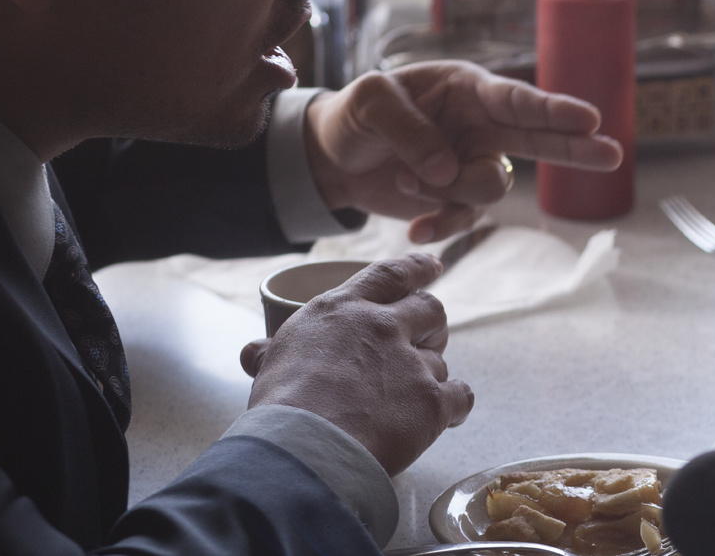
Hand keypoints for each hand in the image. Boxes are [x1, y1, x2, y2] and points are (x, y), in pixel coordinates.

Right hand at [239, 254, 473, 474]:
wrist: (305, 448)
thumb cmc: (280, 408)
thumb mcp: (273, 365)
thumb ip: (273, 352)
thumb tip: (253, 351)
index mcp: (344, 310)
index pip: (390, 274)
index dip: (417, 267)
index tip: (434, 265)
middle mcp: (384, 327)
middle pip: (430, 310)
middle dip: (433, 324)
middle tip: (426, 340)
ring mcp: (412, 364)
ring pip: (439, 361)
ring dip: (430, 376)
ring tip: (409, 399)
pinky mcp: (432, 402)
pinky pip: (461, 396)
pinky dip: (456, 405)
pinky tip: (447, 416)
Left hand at [303, 61, 624, 242]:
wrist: (331, 159)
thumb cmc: (356, 114)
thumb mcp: (370, 103)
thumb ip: (409, 129)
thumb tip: (447, 170)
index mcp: (466, 88)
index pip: (516, 99)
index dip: (554, 110)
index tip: (590, 118)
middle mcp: (480, 124)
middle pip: (539, 138)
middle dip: (574, 147)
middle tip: (612, 155)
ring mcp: (472, 163)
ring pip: (493, 188)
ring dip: (451, 192)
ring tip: (405, 181)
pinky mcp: (456, 199)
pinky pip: (466, 219)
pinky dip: (440, 225)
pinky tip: (414, 229)